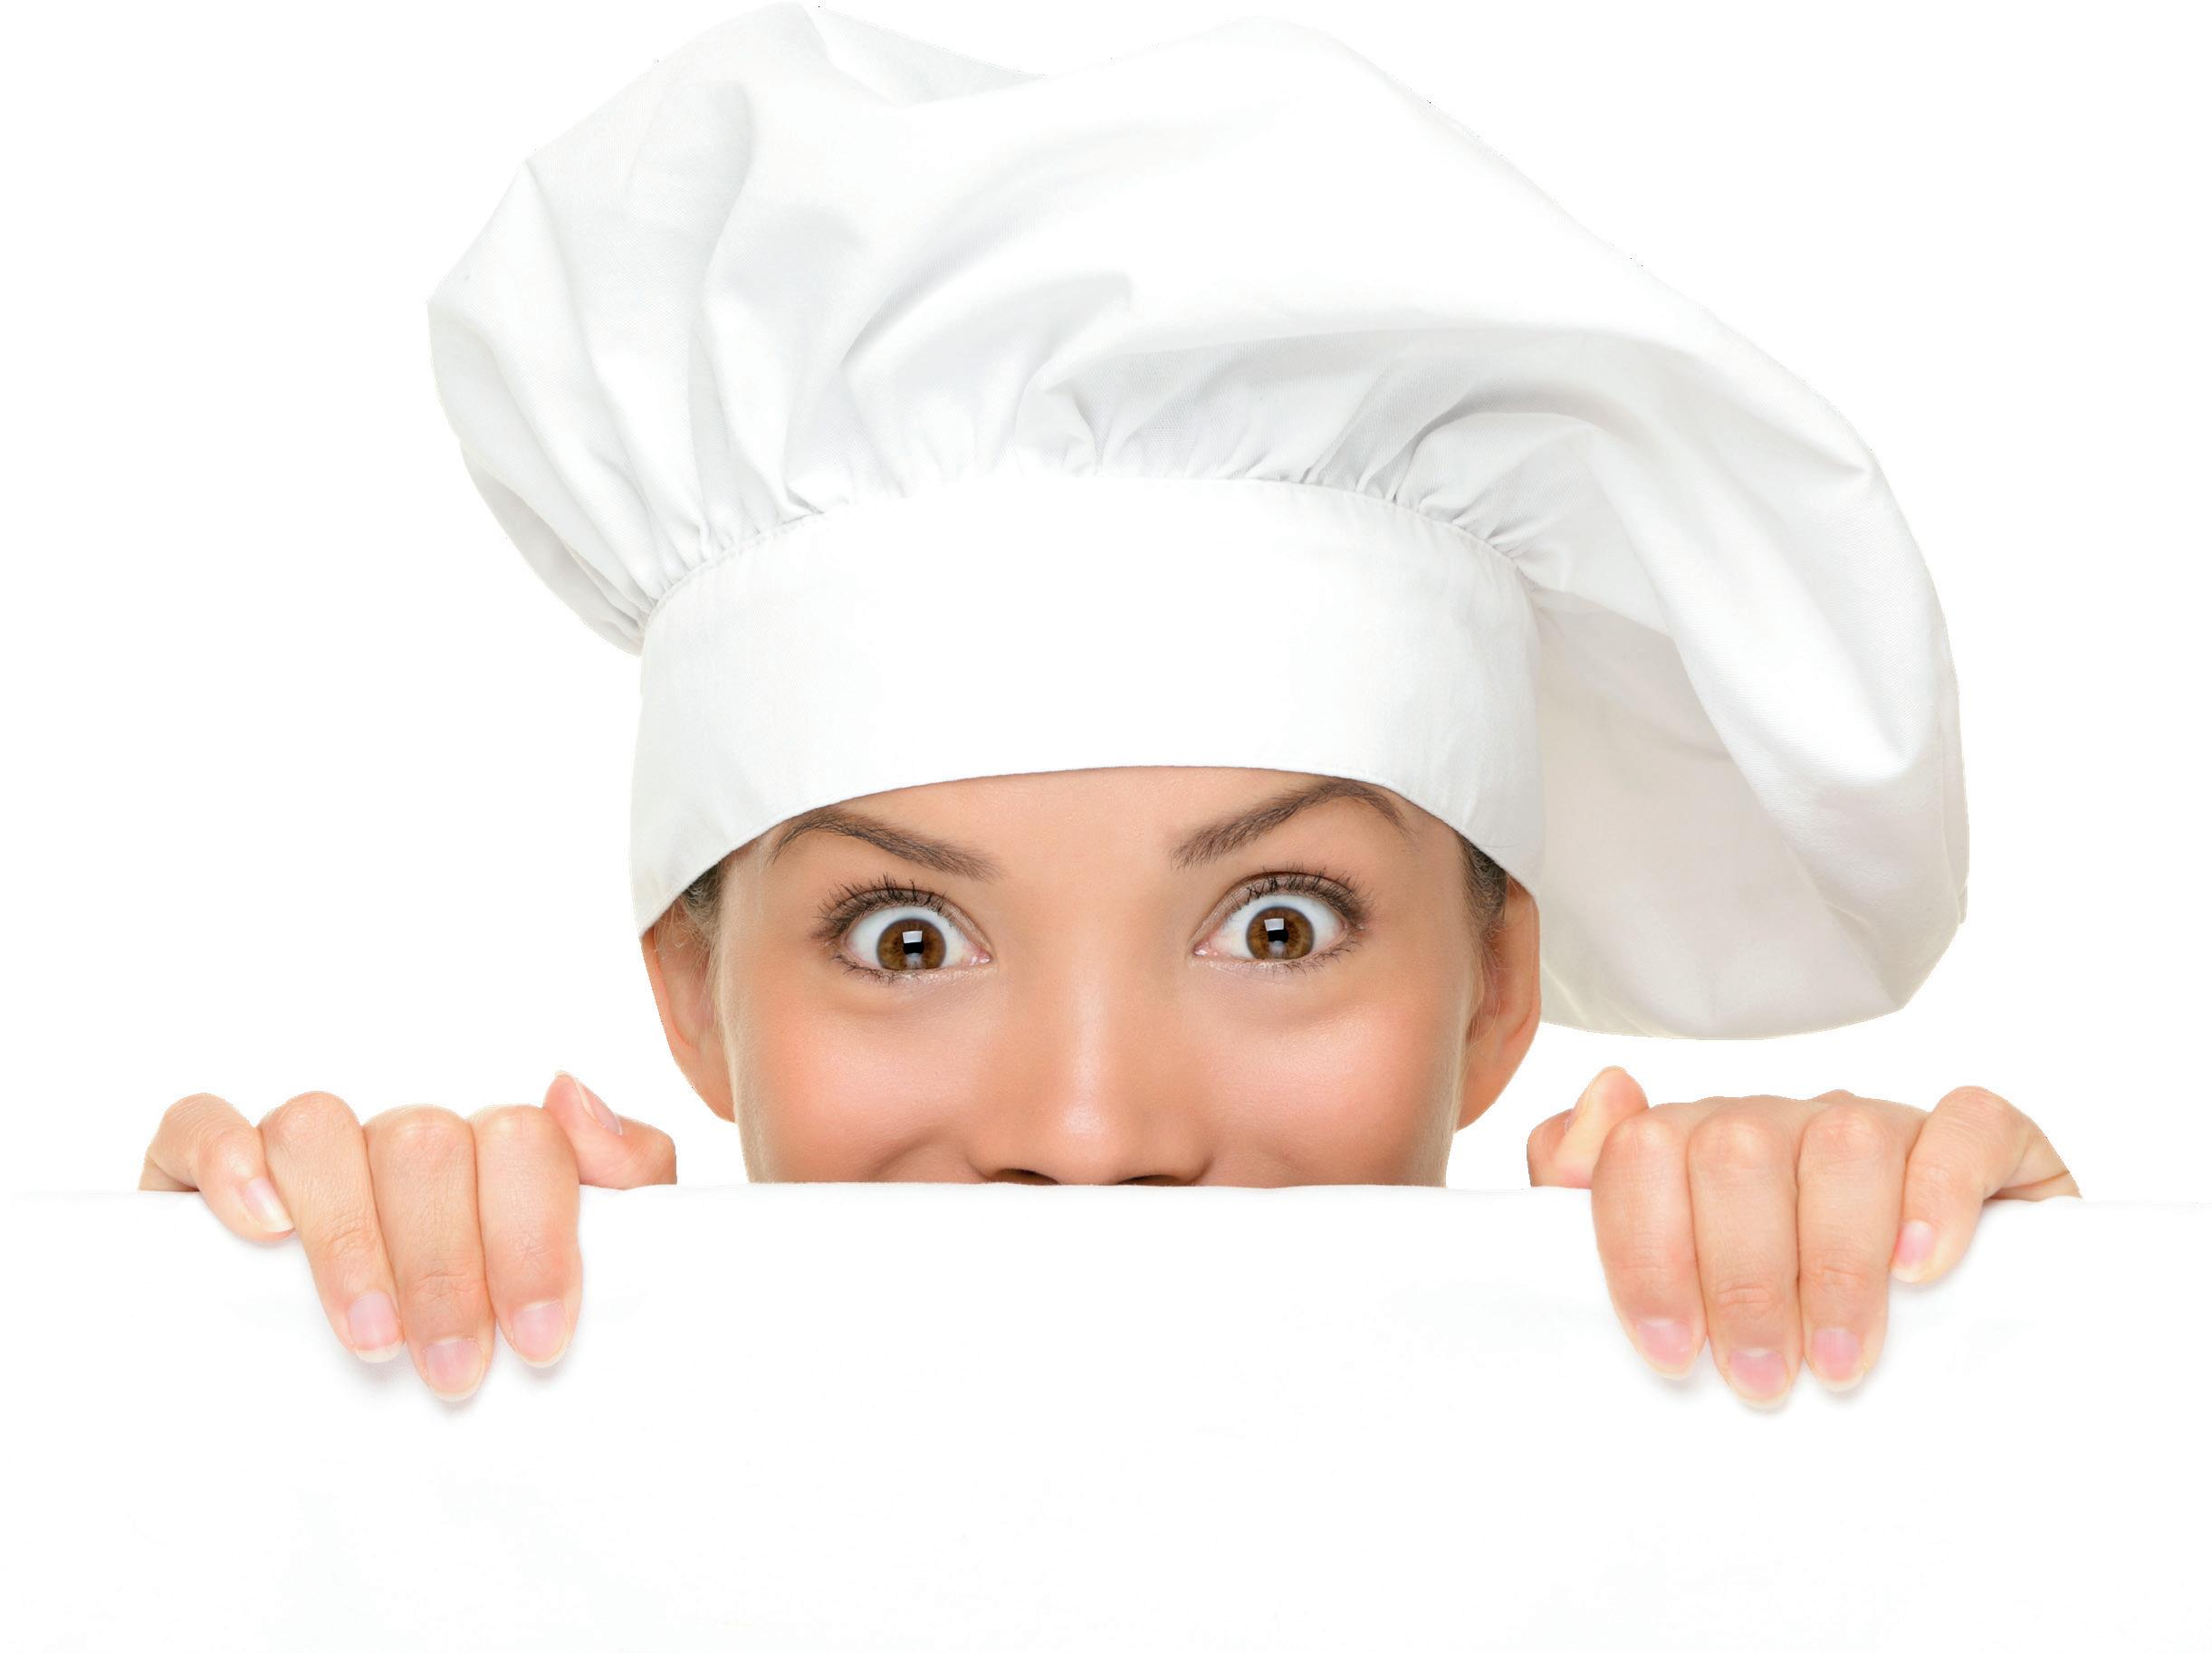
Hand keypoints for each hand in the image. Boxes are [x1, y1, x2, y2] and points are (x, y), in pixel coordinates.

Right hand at [138, 1073, 676, 1399]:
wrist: (365, 1414)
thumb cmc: (488, 1332)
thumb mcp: (584, 1264)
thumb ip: (621, 1176)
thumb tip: (573, 1093)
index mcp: (491, 1152)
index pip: (523, 1140)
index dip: (534, 1238)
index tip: (539, 1339)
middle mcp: (401, 1141)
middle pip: (425, 1144)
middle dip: (446, 1266)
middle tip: (455, 1371)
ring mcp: (305, 1152)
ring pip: (320, 1129)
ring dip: (349, 1237)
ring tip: (371, 1339)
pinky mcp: (201, 1170)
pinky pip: (199, 1122)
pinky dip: (229, 1161)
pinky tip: (263, 1229)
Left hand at [1525, 1069, 2079, 1406]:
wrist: (1942, 1337)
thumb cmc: (1772, 1313)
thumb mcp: (1666, 1276)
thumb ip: (1591, 1190)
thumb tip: (1603, 1099)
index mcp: (1696, 1143)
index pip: (1641, 1151)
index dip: (1647, 1254)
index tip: (1672, 1354)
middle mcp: (1783, 1122)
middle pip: (1735, 1150)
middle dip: (1741, 1279)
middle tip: (1759, 1380)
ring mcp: (1882, 1124)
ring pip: (1845, 1140)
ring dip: (1835, 1265)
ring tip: (1837, 1363)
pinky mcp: (1985, 1144)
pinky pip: (1965, 1128)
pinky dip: (1940, 1196)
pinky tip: (1922, 1268)